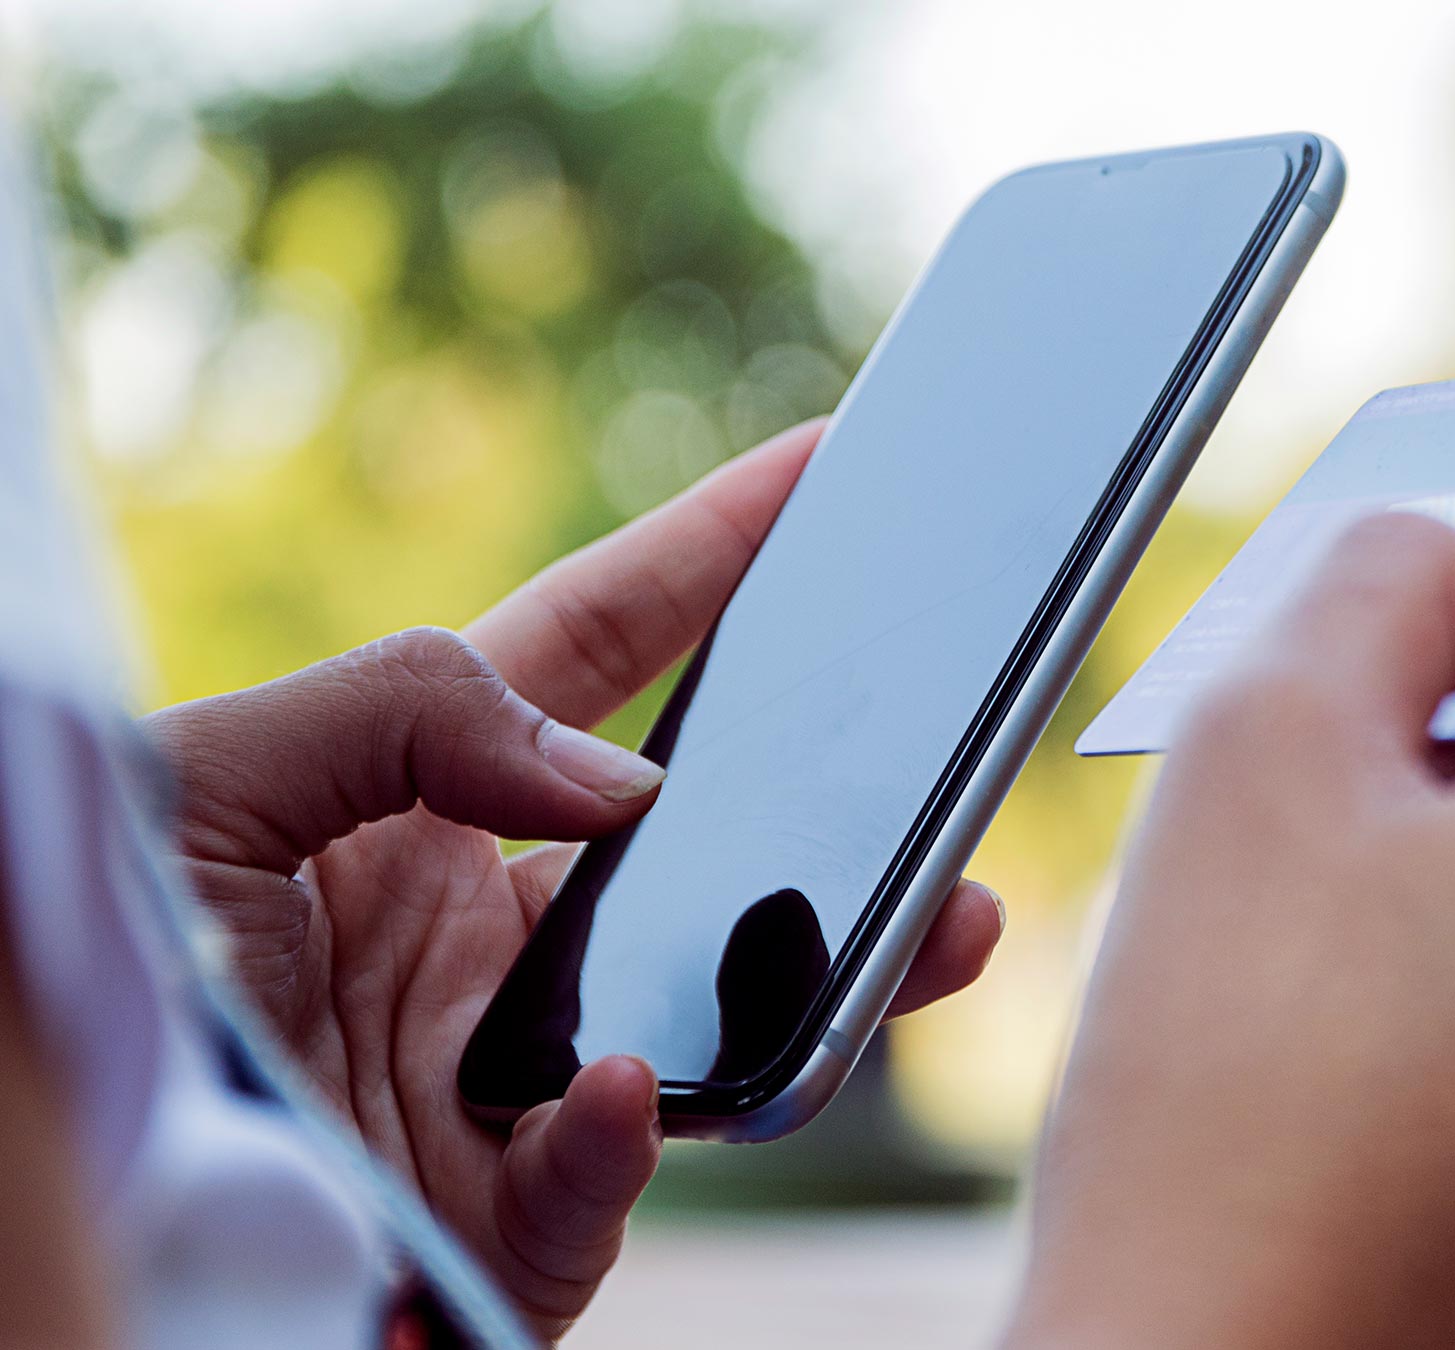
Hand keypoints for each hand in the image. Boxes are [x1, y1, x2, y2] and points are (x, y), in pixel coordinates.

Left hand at [143, 421, 1005, 1339]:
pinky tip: (617, 1087)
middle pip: (705, 840)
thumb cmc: (100, 971)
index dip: (705, 558)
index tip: (816, 473)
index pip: (593, 651)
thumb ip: (404, 712)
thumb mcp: (206, 780)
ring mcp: (514, 1068)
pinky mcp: (514, 1213)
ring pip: (721, 1007)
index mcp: (409, 801)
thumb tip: (623, 778)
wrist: (53, 1182)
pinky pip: (604, 1172)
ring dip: (838, 970)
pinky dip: (623, 1133)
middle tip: (945, 735)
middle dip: (839, 789)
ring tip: (940, 926)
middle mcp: (483, 931)